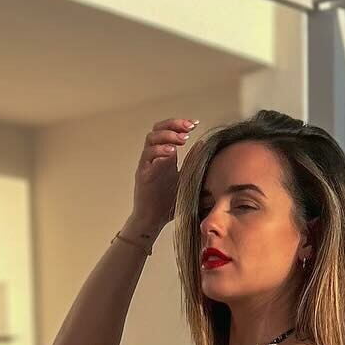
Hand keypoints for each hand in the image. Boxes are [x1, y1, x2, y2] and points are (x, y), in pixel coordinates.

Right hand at [130, 116, 197, 234]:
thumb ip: (192, 162)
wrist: (154, 220)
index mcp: (166, 156)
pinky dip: (159, 150)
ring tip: (182, 139)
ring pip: (151, 138)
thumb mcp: (186, 178)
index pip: (169, 130)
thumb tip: (202, 144)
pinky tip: (171, 153)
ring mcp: (147, 163)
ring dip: (167, 135)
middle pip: (158, 128)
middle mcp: (155, 156)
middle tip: (188, 128)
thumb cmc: (169, 202)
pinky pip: (147, 155)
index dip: (180, 124)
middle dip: (173, 124)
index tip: (195, 124)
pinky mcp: (142, 173)